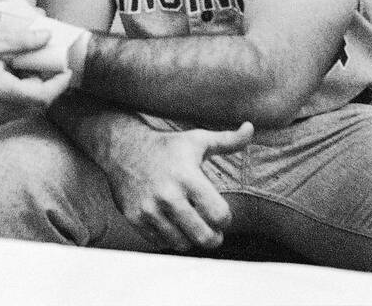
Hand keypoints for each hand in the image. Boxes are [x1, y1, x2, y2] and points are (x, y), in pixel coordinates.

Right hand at [0, 29, 71, 129]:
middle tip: (43, 65)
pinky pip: (2, 113)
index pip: (44, 97)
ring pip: (19, 111)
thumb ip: (18, 42)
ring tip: (18, 68)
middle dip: (44, 86)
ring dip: (26, 92)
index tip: (65, 70)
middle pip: (34, 106)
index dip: (59, 84)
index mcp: (1, 92)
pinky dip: (9, 98)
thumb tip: (45, 38)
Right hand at [103, 120, 253, 252]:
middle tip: (213, 231)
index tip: (221, 213)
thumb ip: (227, 140)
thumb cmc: (166, 145)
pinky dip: (170, 239)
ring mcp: (149, 209)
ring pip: (182, 244)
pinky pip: (160, 243)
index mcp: (187, 176)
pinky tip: (172, 224)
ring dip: (191, 239)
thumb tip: (250, 128)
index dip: (225, 218)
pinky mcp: (134, 218)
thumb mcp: (197, 140)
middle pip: (204, 237)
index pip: (219, 215)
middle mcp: (168, 195)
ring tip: (192, 226)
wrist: (121, 148)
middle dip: (214, 237)